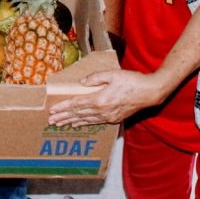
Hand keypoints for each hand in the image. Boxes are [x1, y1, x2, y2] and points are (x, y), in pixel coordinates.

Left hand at [47, 69, 166, 126]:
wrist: (149, 92)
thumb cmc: (131, 81)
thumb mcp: (112, 74)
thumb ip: (96, 78)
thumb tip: (82, 82)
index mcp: (100, 99)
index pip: (77, 104)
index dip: (64, 107)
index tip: (52, 110)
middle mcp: (102, 111)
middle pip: (78, 115)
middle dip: (63, 117)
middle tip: (50, 121)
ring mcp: (108, 117)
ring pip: (85, 120)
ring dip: (71, 122)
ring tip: (60, 124)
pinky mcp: (114, 119)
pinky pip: (95, 122)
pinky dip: (84, 123)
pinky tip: (78, 123)